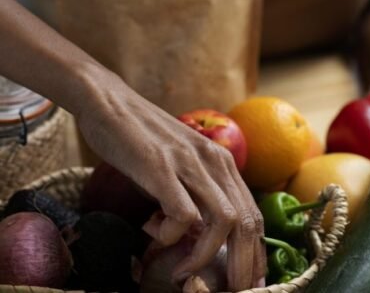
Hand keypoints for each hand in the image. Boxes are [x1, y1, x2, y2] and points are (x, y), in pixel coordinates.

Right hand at [74, 69, 263, 289]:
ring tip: (185, 275)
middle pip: (247, 222)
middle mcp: (215, 162)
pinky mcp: (161, 167)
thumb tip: (196, 236)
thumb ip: (194, 195)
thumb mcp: (180, 166)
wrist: (109, 101)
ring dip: (206, 256)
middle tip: (233, 291)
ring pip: (223, 220)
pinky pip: (183, 212)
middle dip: (243, 264)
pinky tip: (156, 239)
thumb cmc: (141, 140)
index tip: (250, 280)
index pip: (253, 216)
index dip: (255, 253)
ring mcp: (190, 164)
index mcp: (224, 164)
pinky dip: (175, 236)